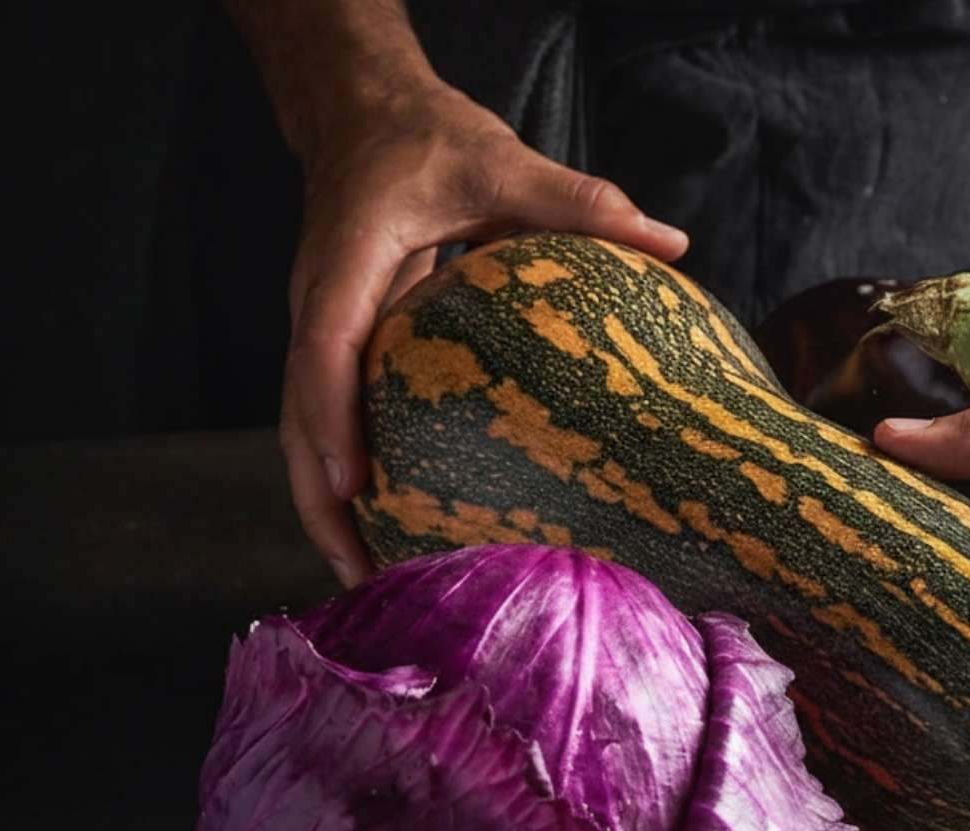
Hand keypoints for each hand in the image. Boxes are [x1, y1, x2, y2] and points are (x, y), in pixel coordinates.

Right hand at [281, 82, 687, 586]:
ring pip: (304, 425)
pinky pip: (330, 415)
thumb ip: (576, 200)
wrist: (360, 115)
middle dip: (318, 496)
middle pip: (298, 412)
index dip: (332, 419)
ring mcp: (320, 325)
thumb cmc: (427, 139)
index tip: (353, 485)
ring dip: (327, 501)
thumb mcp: (499, 160)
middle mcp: (318, 302)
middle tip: (359, 573)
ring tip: (369, 576)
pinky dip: (347, 471)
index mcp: (346, 260)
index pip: (325, 347)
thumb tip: (671, 240)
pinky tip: (389, 520)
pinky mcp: (338, 341)